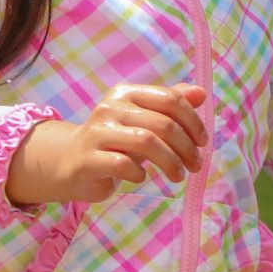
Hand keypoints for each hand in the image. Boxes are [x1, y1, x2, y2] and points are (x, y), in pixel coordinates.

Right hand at [7, 84, 207, 205]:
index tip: (203, 143)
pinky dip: (139, 174)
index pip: (170, 100)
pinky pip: (124, 165)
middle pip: (163, 124)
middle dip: (186, 147)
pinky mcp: (88, 159)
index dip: (193, 122)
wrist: (69, 162)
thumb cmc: (114, 141)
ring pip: (147, 143)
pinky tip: (141, 178)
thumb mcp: (142, 120)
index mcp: (127, 93)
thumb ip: (170, 106)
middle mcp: (110, 107)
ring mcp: (97, 133)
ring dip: (170, 163)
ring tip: (178, 176)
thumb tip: (201, 93)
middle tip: (195, 165)